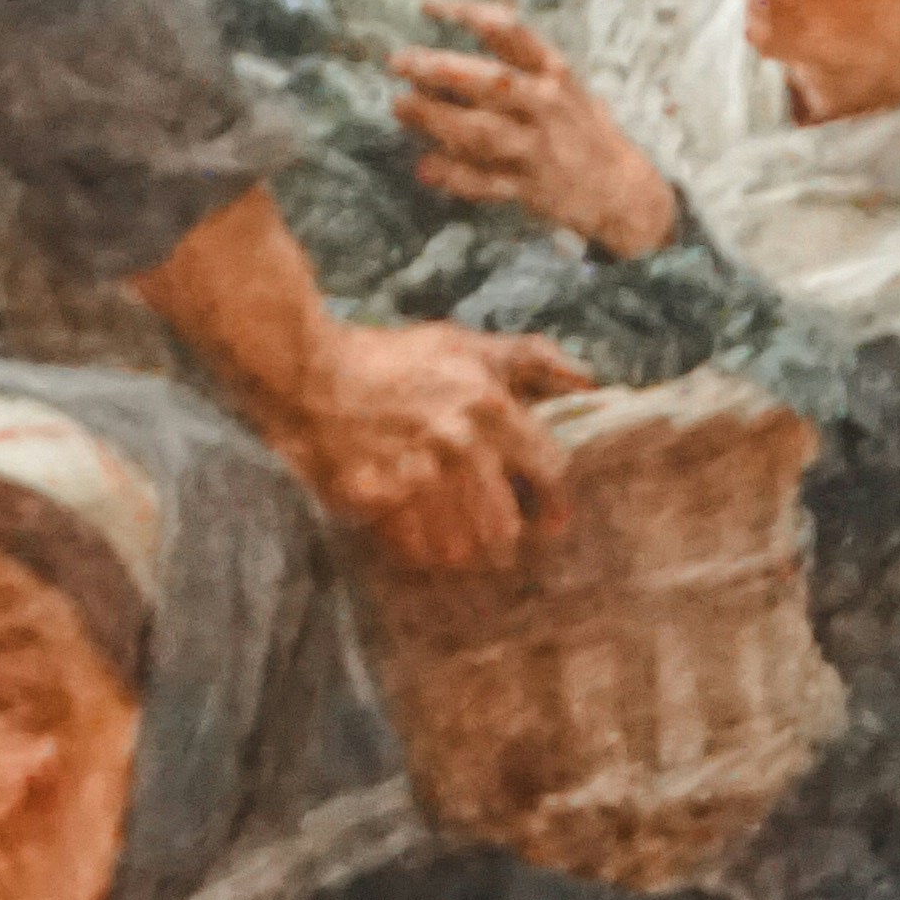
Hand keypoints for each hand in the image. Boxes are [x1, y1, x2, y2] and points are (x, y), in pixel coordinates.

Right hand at [273, 318, 586, 576]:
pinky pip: (414, 550)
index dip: (555, 502)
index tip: (551, 518)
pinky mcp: (376, 500)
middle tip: (500, 545)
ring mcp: (416, 477)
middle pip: (506, 527)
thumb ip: (532, 359)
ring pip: (462, 547)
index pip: (550, 473)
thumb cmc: (392, 358)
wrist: (309, 371)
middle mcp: (460, 446)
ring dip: (463, 552)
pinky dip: (421, 553)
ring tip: (459, 548)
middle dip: (506, 540)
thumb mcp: (465, 345)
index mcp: (489, 407)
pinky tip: (418, 541)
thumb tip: (590, 382)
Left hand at [391, 0, 684, 257]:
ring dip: (437, 120)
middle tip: (399, 61)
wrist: (621, 190)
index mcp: (553, 72)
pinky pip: (486, 182)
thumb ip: (524, 44)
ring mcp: (538, 148)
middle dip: (441, 69)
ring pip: (482, 132)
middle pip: (490, 82)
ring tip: (401, 106)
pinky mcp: (529, 188)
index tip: (427, 5)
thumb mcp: (560, 78)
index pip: (510, 32)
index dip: (467, 14)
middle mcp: (546, 105)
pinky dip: (454, 176)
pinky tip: (425, 167)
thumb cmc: (578, 124)